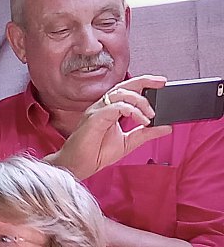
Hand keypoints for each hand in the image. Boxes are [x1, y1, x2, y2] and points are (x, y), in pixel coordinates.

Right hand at [46, 75, 172, 180]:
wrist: (79, 165)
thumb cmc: (96, 153)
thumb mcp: (129, 142)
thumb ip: (146, 133)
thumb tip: (166, 127)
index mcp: (110, 110)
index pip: (127, 90)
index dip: (144, 83)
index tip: (161, 83)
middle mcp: (102, 107)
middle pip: (124, 86)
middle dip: (144, 81)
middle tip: (161, 83)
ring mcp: (97, 111)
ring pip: (120, 94)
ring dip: (140, 101)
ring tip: (150, 115)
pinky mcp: (94, 118)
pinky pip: (116, 107)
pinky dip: (132, 111)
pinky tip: (142, 120)